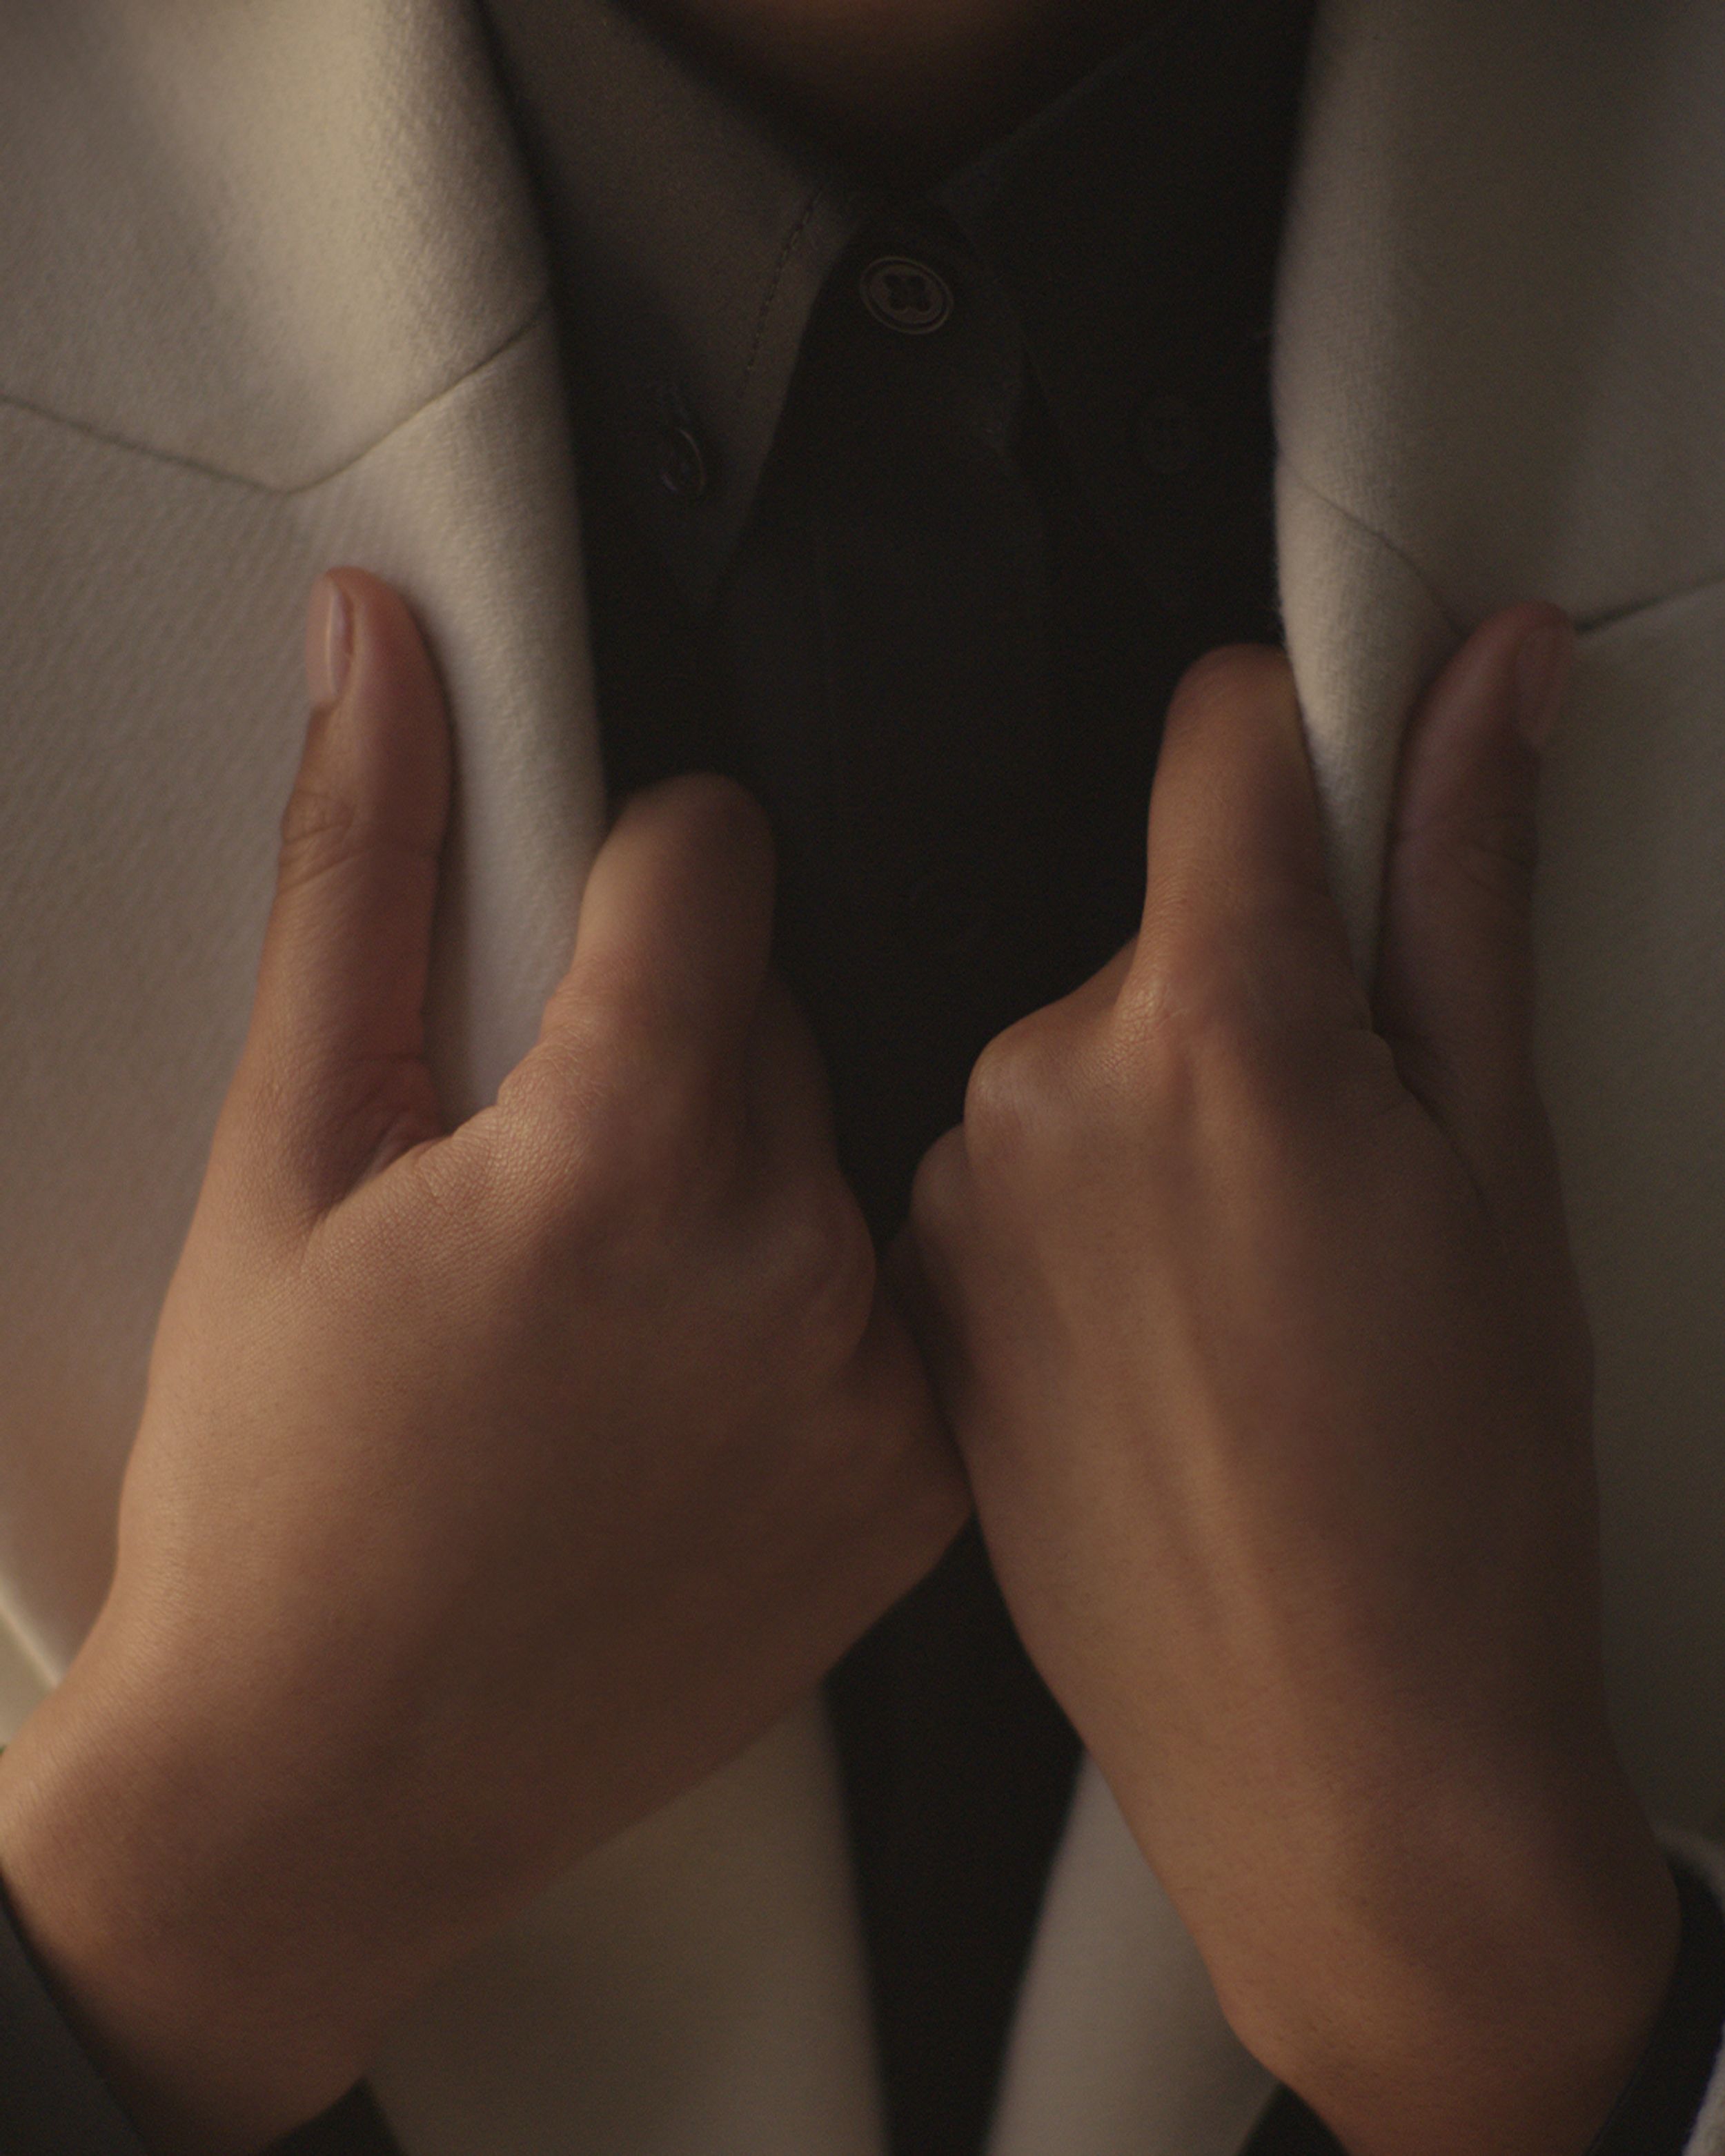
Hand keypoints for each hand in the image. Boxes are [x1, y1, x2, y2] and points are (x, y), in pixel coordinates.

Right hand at [0, 572, 965, 2155]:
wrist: (324, 1790)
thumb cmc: (273, 1485)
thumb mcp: (284, 1158)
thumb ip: (364, 874)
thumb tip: (381, 644)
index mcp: (622, 1156)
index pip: (719, 855)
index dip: (631, 875)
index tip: (578, 948)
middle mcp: (788, 1265)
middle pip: (772, 1017)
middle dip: (668, 1050)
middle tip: (545, 1188)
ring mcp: (873, 1390)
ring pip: (832, 1162)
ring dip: (738, 1190)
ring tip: (605, 1320)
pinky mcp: (916, 1494)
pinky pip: (888, 1305)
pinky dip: (806, 1320)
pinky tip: (688, 1407)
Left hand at [904, 609, 1677, 2155]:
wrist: (1335, 1759)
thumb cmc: (1453, 1492)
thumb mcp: (1504, 1159)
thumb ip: (1463, 885)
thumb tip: (1484, 680)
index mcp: (1210, 1032)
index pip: (1221, 741)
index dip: (1300, 745)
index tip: (1338, 788)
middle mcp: (1038, 1087)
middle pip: (1157, 928)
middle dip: (1252, 995)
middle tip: (1342, 1170)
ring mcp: (955, 1198)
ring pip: (1086, 1060)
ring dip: (1167, 1117)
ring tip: (1252, 1294)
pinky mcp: (920, 1295)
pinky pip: (1013, 1175)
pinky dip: (1089, 1214)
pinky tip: (1165, 1349)